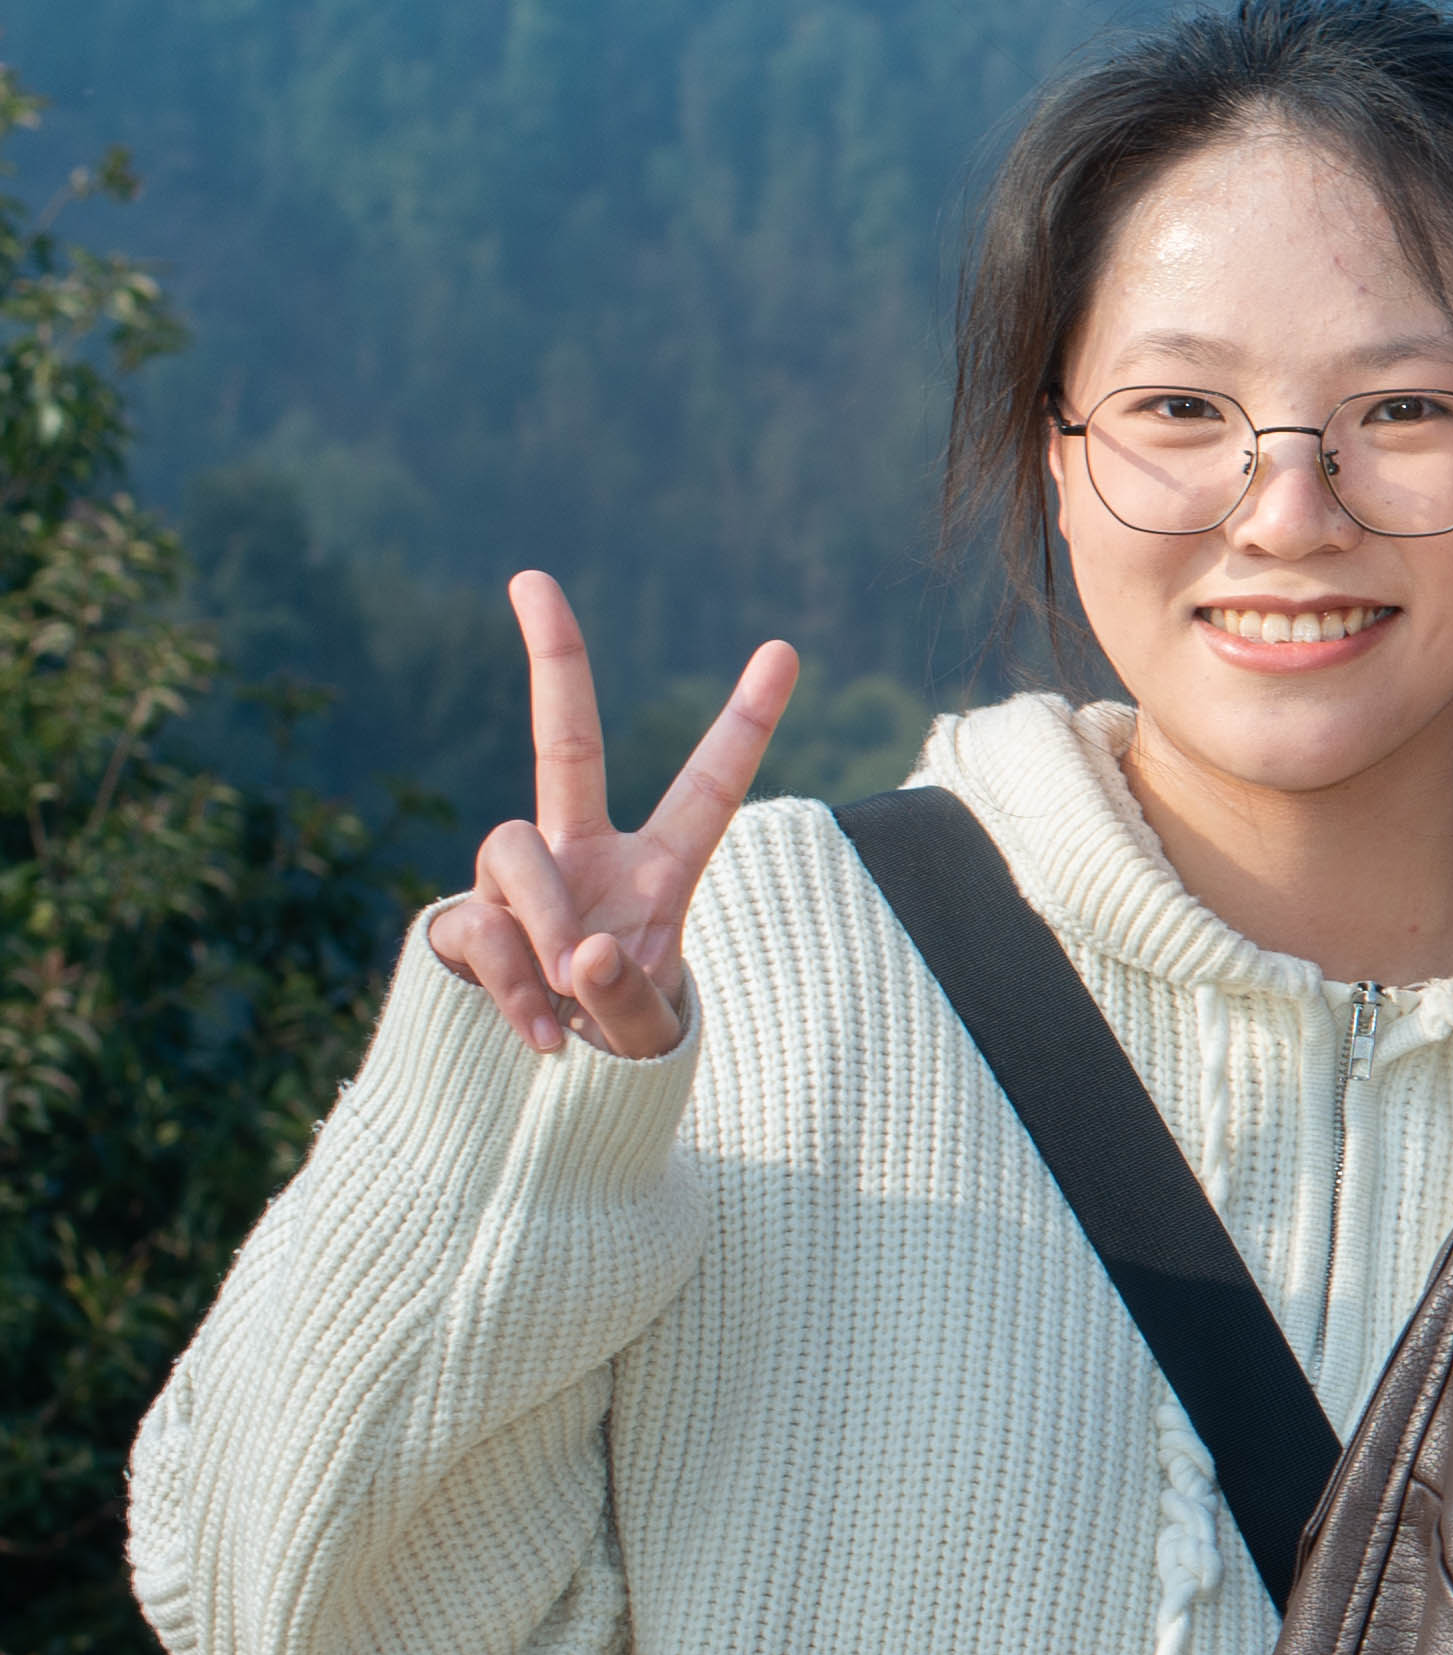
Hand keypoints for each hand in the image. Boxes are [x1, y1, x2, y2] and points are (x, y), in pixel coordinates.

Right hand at [436, 575, 799, 1061]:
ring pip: (512, 851)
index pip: (710, 785)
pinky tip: (543, 1034)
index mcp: (660, 867)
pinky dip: (512, 986)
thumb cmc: (623, 1033)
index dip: (746, 721)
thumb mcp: (650, 1028)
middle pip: (564, 741)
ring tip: (570, 994)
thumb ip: (631, 1000)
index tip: (786, 649)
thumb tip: (584, 952)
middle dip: (551, 659)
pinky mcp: (464, 916)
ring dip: (546, 926)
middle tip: (530, 577)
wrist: (556, 1077)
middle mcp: (583, 852)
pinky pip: (481, 924)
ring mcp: (518, 879)